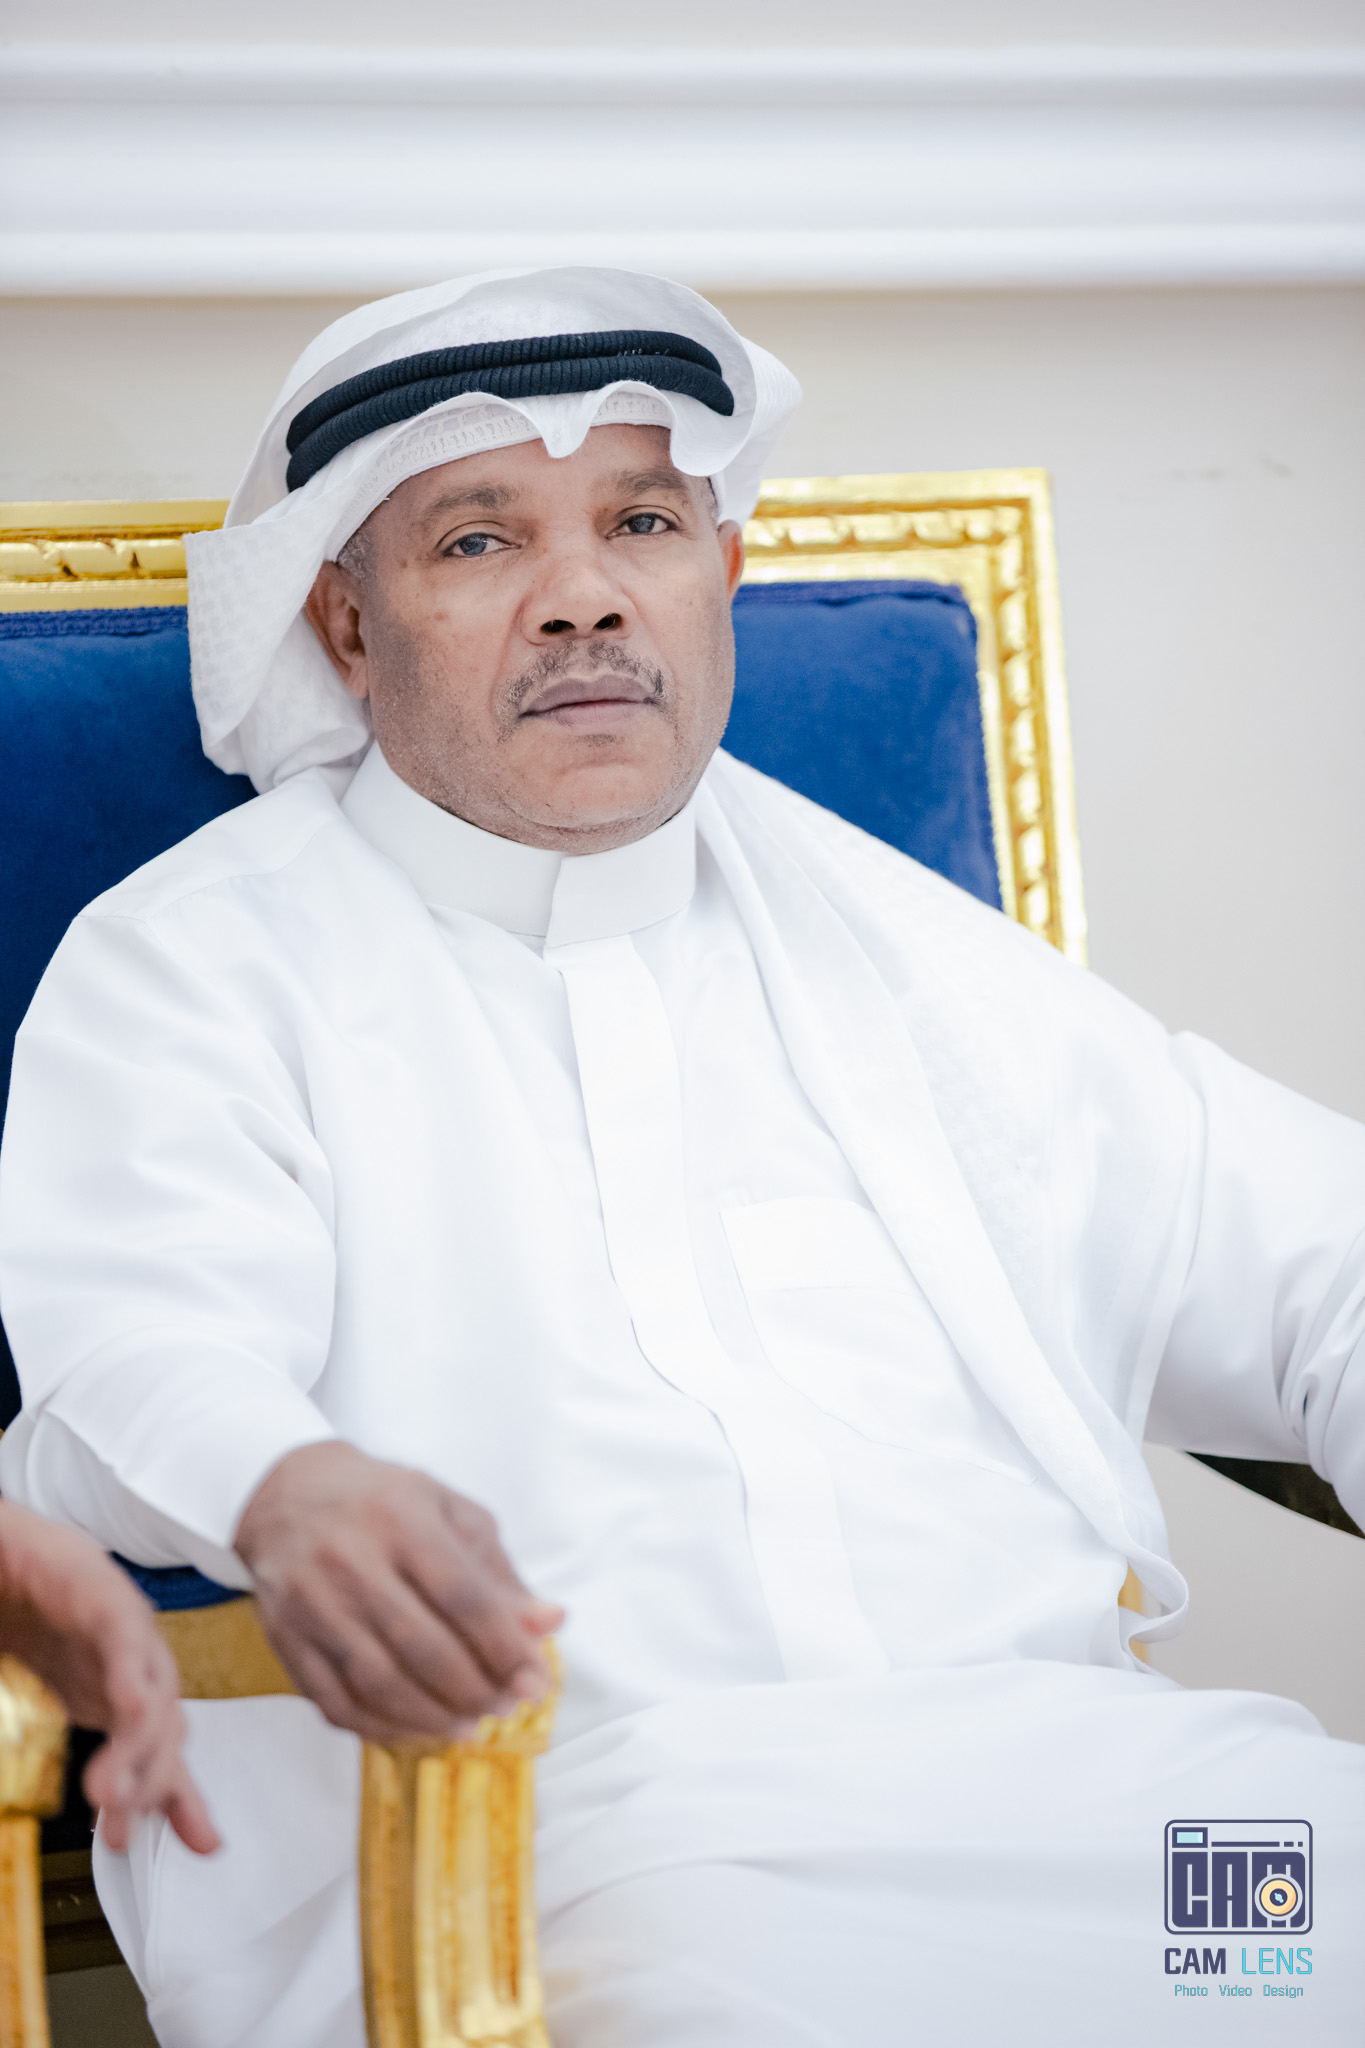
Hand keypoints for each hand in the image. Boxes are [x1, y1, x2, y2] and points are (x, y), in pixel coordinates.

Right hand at [0, 1501, 218, 1855]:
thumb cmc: (19, 1607)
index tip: (203, 1845)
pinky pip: (125, 1638)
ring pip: (152, 1689)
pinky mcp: (101, 1590)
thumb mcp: (42, 1695)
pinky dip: (132, 1675)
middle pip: (166, 1724)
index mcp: (116, 1683)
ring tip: (113, 1792)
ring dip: (139, 1744)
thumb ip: (84, 1743)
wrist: (0, 1551)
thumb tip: (97, 1800)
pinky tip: (132, 1710)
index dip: (181, 1797)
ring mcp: (121, 1622)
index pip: (162, 1746)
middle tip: (122, 1829)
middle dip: (152, 1781)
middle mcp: (133, 1656)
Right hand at [234, 1443, 562, 1745]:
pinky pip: (334, 1701)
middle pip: (422, 1646)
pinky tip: (416, 1728)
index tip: (535, 1681)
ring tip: (469, 1726)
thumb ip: (498, 1573)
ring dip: (432, 1717)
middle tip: (505, 1707)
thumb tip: (551, 1623)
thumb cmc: (384, 1503)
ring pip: (378, 1682)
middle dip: (474, 1689)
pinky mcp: (285, 1638)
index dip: (505, 1648)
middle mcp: (352, 1560)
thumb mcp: (449, 1513)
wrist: (289, 1494)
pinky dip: (381, 1727)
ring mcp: (312, 1603)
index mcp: (402, 1519)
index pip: (463, 1596)